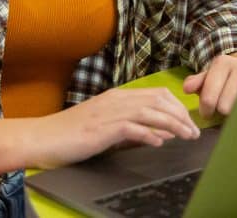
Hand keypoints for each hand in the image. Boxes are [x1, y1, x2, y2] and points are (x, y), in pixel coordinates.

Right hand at [28, 87, 199, 169]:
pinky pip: (132, 128)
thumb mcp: (105, 126)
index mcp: (117, 97)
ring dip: (173, 124)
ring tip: (187, 136)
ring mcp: (109, 113)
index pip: (157, 93)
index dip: (177, 106)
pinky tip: (159, 142)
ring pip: (151, 112)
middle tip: (194, 131)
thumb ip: (131, 127)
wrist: (42, 137)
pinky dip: (150, 134)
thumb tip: (159, 134)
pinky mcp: (102, 129)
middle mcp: (116, 100)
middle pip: (159, 100)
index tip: (188, 120)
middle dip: (181, 114)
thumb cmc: (71, 134)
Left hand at [182, 52, 236, 118]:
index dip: (206, 110)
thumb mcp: (211, 75)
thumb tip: (187, 88)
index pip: (209, 98)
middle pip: (224, 107)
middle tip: (224, 108)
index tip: (207, 113)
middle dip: (222, 111)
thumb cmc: (228, 76)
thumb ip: (198, 82)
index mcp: (223, 63)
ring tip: (236, 105)